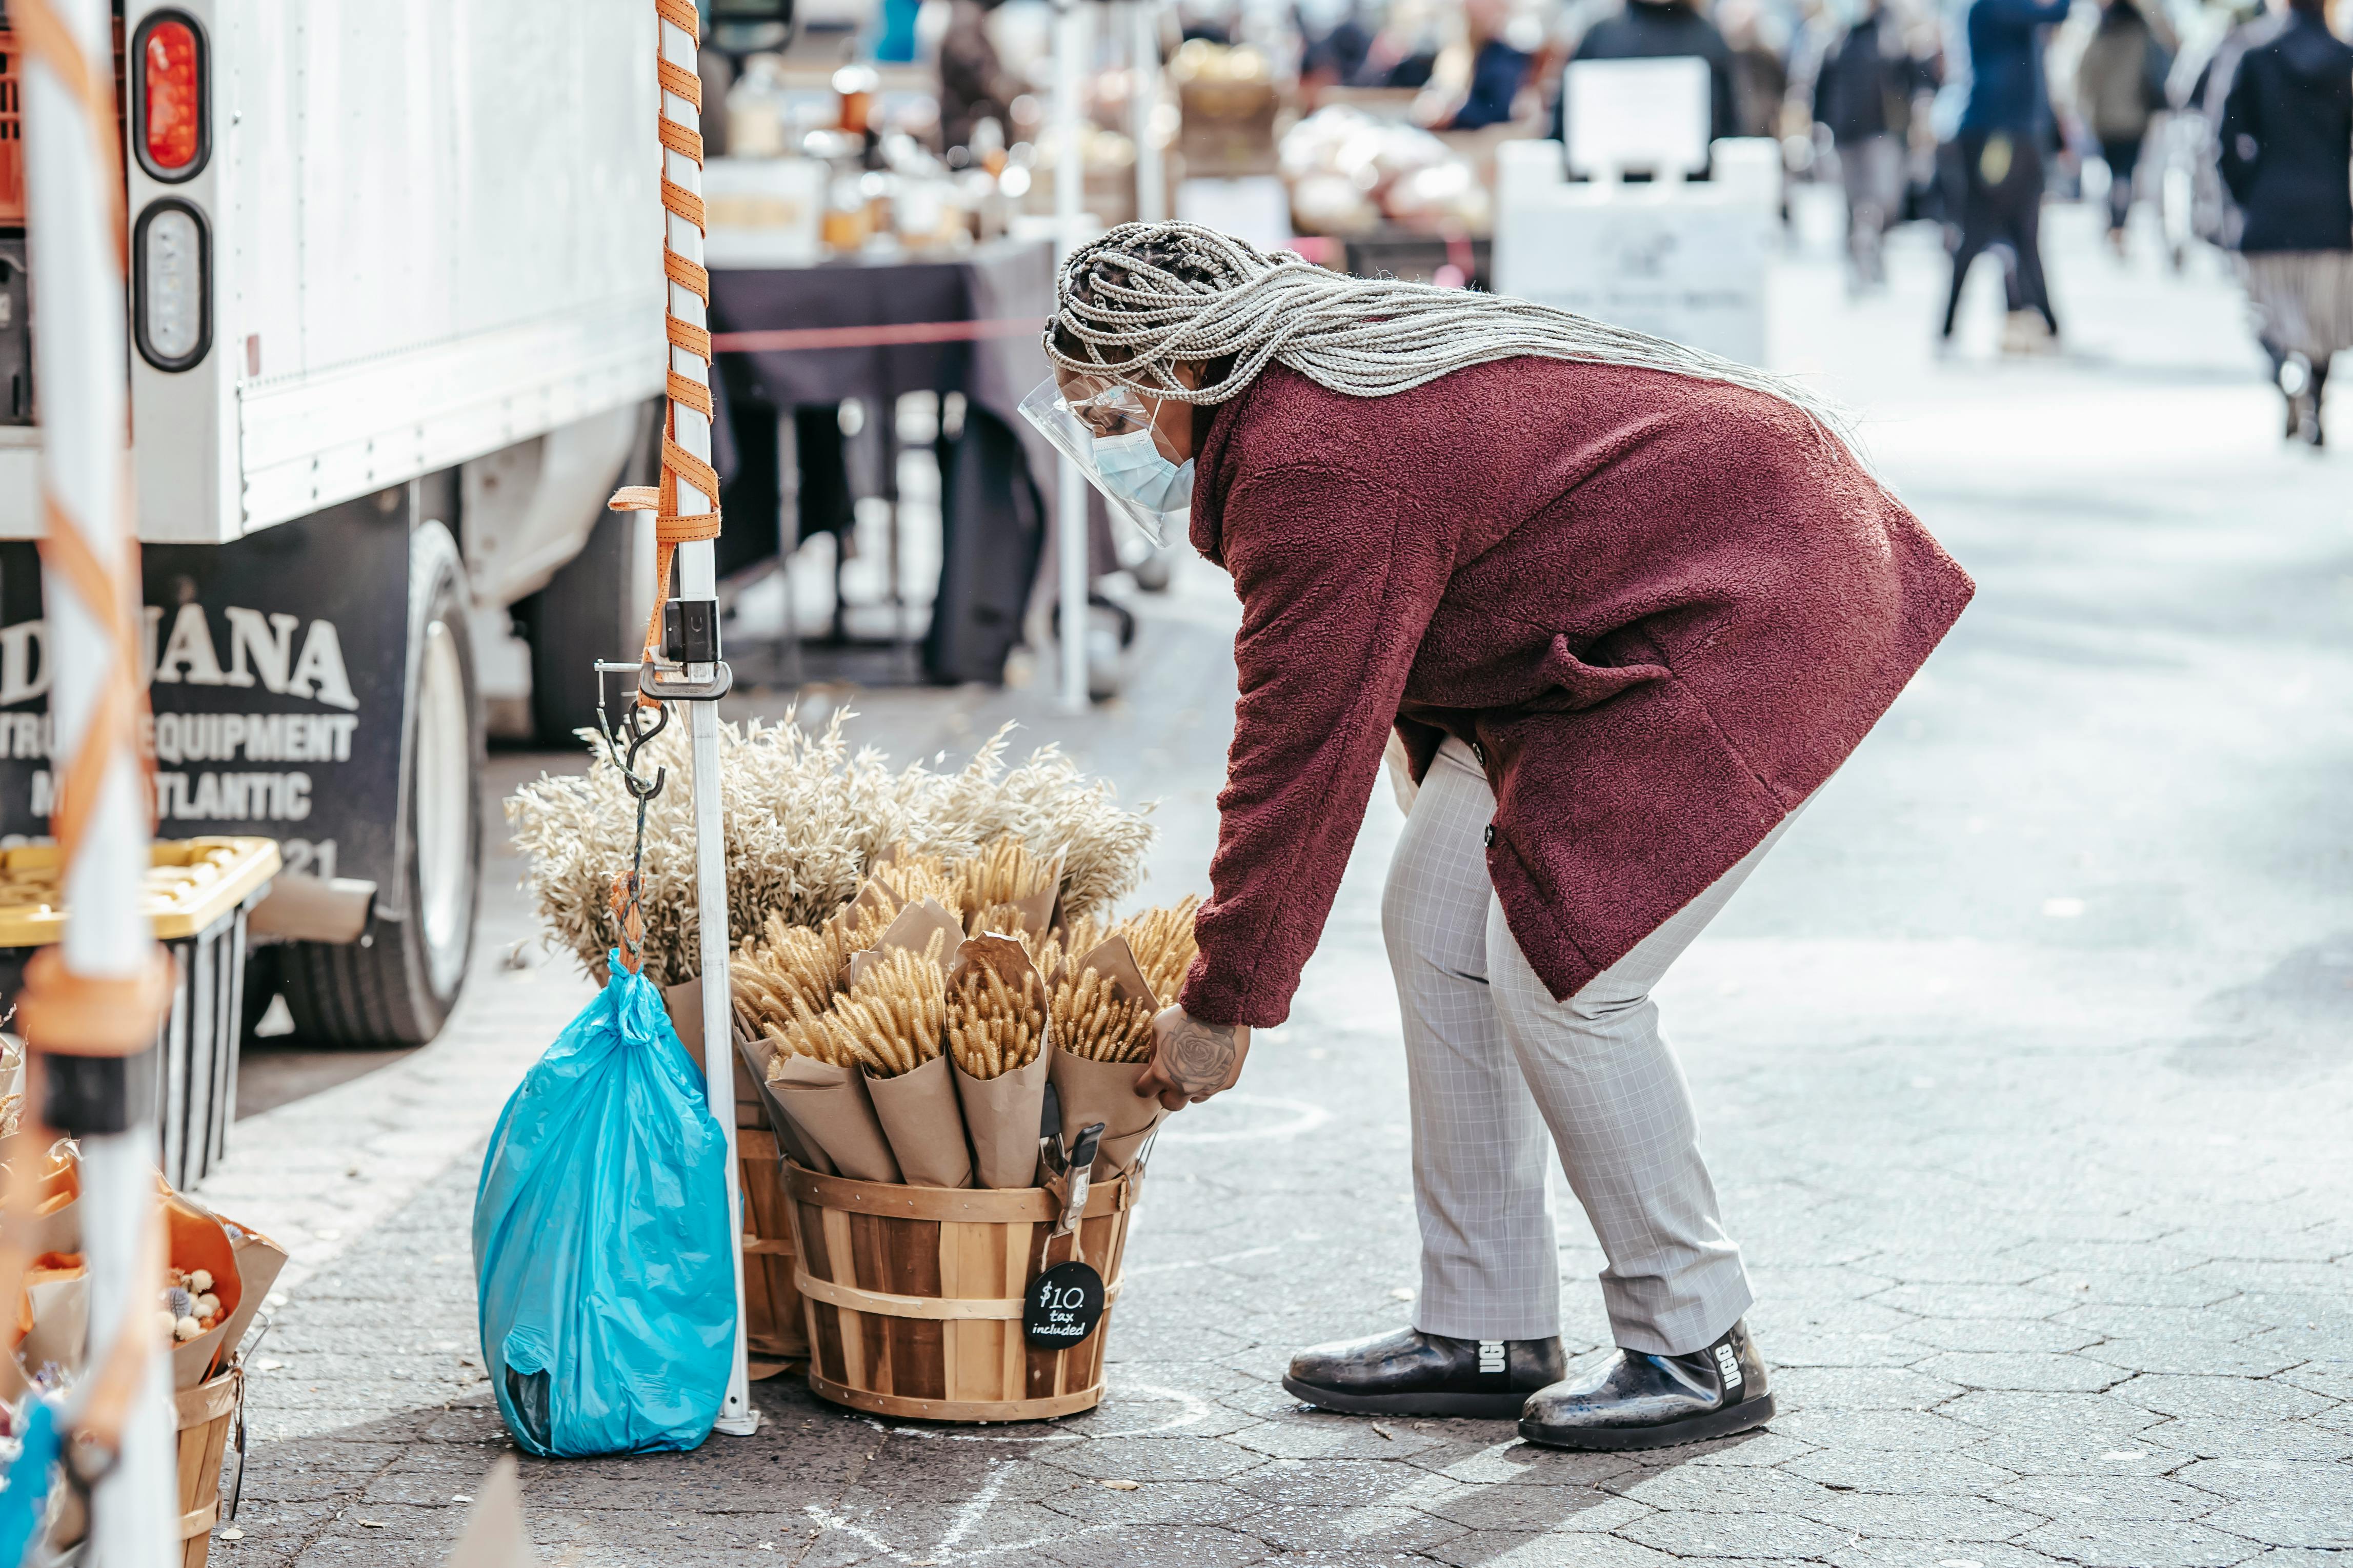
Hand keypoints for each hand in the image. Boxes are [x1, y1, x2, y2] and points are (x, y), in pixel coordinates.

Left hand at [1135, 1007, 1250, 1110]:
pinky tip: (1211, 1061)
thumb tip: (1154, 1066)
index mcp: (1162, 1074)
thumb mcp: (1159, 1028)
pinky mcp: (1226, 1083)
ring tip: (1193, 1067)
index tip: (1147, 1080)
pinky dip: (1208, 1080)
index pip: (1144, 1091)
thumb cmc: (1185, 1015)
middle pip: (1170, 1104)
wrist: (1222, 1009)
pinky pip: (1213, 1088)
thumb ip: (1154, 1052)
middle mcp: (1184, 1087)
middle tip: (1170, 1080)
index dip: (1144, 1085)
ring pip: (1193, 1098)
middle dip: (1167, 1094)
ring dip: (1189, 1089)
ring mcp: (1207, 1087)